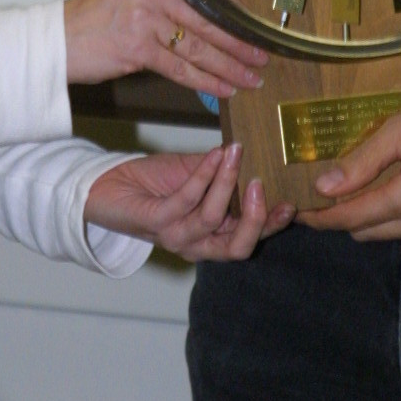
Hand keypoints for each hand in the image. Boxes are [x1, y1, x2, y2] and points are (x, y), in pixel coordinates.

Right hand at [64, 0, 265, 97]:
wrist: (57, 40)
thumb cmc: (95, 21)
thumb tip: (212, 19)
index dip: (235, 14)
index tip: (256, 29)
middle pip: (208, 19)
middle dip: (240, 43)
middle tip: (262, 55)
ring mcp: (145, 16)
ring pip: (199, 46)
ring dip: (229, 66)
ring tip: (250, 77)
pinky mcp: (138, 46)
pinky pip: (181, 68)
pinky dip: (205, 81)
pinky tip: (224, 89)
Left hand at [85, 142, 294, 258]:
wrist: (108, 184)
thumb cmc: (153, 182)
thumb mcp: (197, 174)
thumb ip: (225, 172)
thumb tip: (255, 152)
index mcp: (212, 237)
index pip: (250, 239)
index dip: (273, 224)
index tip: (291, 199)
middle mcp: (197, 245)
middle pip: (239, 247)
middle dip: (257, 219)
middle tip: (263, 183)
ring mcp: (176, 237)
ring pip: (213, 220)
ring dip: (228, 183)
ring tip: (235, 153)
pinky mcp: (156, 221)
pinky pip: (187, 200)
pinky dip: (204, 175)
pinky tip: (214, 154)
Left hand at [298, 69, 400, 245]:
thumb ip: (362, 161)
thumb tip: (324, 186)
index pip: (352, 218)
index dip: (322, 217)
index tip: (301, 212)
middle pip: (369, 232)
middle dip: (347, 216)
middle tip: (331, 195)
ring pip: (395, 233)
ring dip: (379, 216)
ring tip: (372, 187)